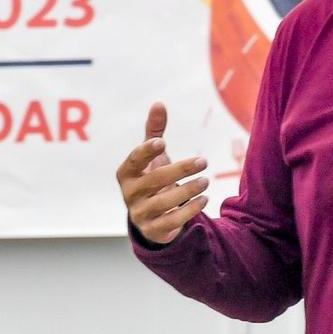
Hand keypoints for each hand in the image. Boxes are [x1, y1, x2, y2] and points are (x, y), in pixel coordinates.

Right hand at [115, 103, 209, 244]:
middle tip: (203, 160)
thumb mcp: (153, 157)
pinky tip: (204, 199)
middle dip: (180, 169)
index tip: (162, 142)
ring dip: (188, 190)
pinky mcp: (153, 230)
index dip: (145, 152)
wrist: (152, 217)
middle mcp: (129, 194)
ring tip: (206, 180)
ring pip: (164, 202)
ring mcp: (140, 214)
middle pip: (154, 180)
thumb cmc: (152, 178)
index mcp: (126, 173)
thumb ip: (154, 131)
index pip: (133, 161)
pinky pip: (172, 221)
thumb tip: (158, 103)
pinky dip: (190, 210)